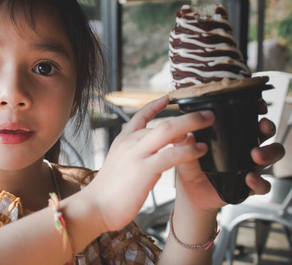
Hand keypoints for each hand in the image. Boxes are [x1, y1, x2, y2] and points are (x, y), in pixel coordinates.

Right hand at [84, 96, 214, 231]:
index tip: (168, 97)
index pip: (140, 116)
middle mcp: (130, 142)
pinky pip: (171, 154)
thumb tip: (150, 153)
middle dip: (187, 116)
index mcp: (123, 141)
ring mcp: (137, 154)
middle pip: (163, 121)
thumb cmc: (107, 191)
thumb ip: (133, 155)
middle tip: (207, 114)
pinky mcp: (144, 169)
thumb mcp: (118, 165)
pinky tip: (200, 150)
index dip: (155, 105)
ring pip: (168, 131)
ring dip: (192, 125)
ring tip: (209, 124)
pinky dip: (188, 150)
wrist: (94, 206)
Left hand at [174, 113, 284, 213]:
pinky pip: (264, 184)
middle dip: (268, 128)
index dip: (256, 111)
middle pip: (266, 133)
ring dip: (269, 152)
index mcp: (230, 136)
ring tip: (256, 155)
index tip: (258, 108)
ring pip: (272, 155)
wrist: (191, 193)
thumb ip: (184, 143)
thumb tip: (187, 135)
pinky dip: (260, 182)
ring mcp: (249, 165)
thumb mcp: (185, 152)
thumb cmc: (191, 168)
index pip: (247, 118)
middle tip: (261, 128)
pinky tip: (250, 179)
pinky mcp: (249, 185)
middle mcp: (243, 148)